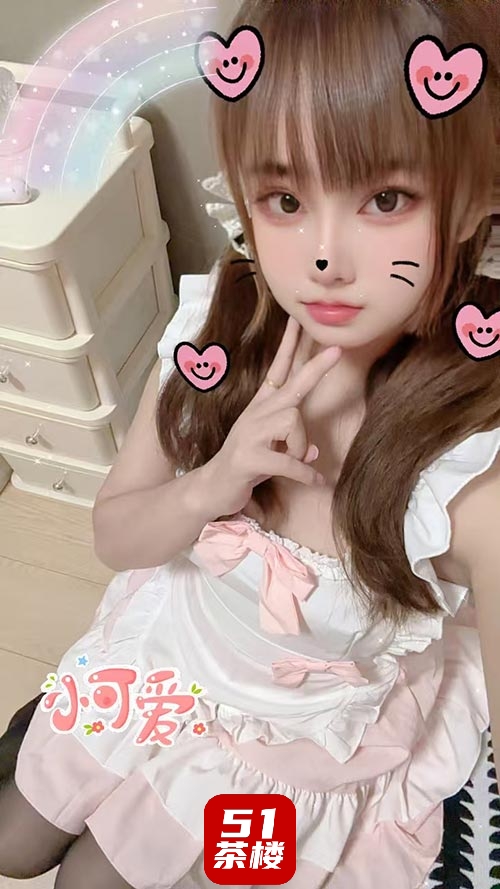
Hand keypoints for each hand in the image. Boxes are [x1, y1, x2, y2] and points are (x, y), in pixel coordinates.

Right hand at [206, 316, 341, 515]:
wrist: (211, 488)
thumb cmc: (246, 466)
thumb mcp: (273, 451)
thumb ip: (293, 446)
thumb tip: (315, 451)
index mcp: (261, 407)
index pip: (277, 370)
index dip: (288, 346)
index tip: (298, 321)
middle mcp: (256, 414)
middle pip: (292, 386)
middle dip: (316, 368)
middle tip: (338, 350)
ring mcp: (250, 434)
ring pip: (293, 423)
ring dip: (301, 448)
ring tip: (298, 464)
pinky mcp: (249, 458)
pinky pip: (289, 461)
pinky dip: (305, 473)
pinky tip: (315, 481)